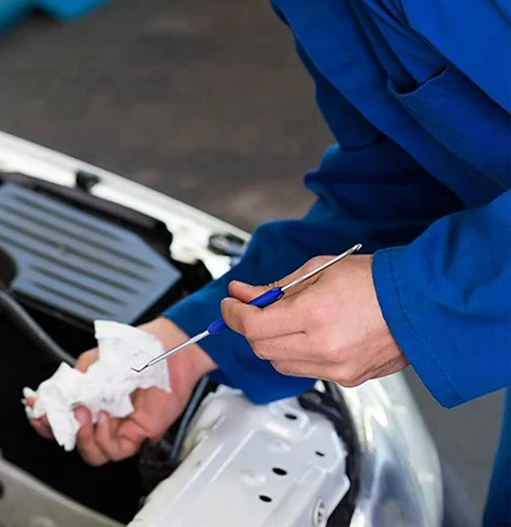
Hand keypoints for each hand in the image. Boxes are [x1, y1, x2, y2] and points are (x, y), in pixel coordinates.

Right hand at [27, 317, 215, 465]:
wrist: (164, 351)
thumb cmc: (134, 350)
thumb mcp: (92, 363)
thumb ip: (72, 383)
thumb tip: (53, 397)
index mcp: (89, 396)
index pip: (62, 417)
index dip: (46, 420)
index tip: (36, 412)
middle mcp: (101, 413)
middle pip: (73, 439)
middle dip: (58, 432)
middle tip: (53, 419)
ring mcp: (118, 425)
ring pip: (91, 451)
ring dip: (82, 437)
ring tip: (84, 415)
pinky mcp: (136, 434)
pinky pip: (113, 450)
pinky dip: (103, 437)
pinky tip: (104, 419)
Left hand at [220, 254, 407, 387]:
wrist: (420, 304)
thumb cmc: (374, 281)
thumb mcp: (317, 270)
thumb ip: (276, 286)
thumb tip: (244, 293)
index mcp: (315, 315)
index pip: (254, 326)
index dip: (234, 314)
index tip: (231, 304)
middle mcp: (324, 348)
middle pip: (262, 348)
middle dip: (250, 327)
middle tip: (251, 309)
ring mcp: (337, 369)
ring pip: (280, 364)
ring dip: (271, 343)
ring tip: (283, 320)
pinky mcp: (348, 380)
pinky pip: (305, 371)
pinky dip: (296, 354)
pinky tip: (307, 335)